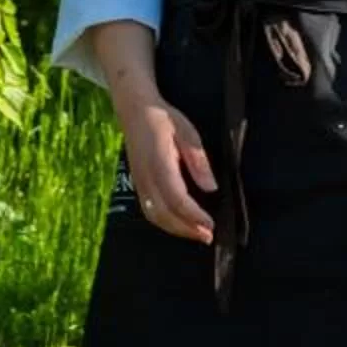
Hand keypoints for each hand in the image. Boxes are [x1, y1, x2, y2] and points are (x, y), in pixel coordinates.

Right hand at [122, 99, 216, 242]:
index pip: (177, 198)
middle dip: (187, 229)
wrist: (134, 110)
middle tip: (208, 236)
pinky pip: (148, 210)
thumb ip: (198, 160)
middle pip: (164, 213)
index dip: (194, 215)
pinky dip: (165, 223)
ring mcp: (139, 182)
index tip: (211, 224)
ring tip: (197, 234)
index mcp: (159, 163)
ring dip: (176, 229)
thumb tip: (211, 188)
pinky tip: (180, 224)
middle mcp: (146, 177)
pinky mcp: (137, 184)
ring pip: (154, 215)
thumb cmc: (164, 118)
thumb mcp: (187, 132)